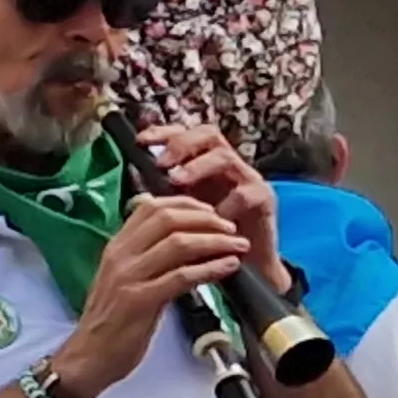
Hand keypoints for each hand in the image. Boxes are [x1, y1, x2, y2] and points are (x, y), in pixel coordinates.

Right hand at [52, 194, 251, 397]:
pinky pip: (181, 276)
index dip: (186, 204)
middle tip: (231, 229)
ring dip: (215, 242)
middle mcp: (120, 256)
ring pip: (178, 243)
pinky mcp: (140, 301)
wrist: (88, 356)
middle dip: (206, 219)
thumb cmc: (111, 321)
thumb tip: (180, 240)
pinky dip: (210, 268)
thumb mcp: (123, 279)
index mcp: (116, 247)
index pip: (150, 207)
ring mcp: (128, 277)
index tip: (212, 212)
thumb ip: (145, 257)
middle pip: (167, 219)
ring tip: (238, 246)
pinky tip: (227, 268)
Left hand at [136, 123, 283, 291]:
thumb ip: (165, 199)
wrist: (242, 265)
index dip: (164, 132)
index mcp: (203, 164)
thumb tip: (134, 191)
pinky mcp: (263, 200)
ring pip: (225, 158)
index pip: (186, 134)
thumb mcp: (182, 214)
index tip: (140, 141)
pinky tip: (212, 217)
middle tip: (161, 162)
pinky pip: (245, 194)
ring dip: (198, 167)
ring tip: (177, 181)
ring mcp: (246, 179)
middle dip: (182, 144)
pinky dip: (226, 205)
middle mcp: (226, 166)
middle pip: (208, 134)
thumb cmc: (208, 236)